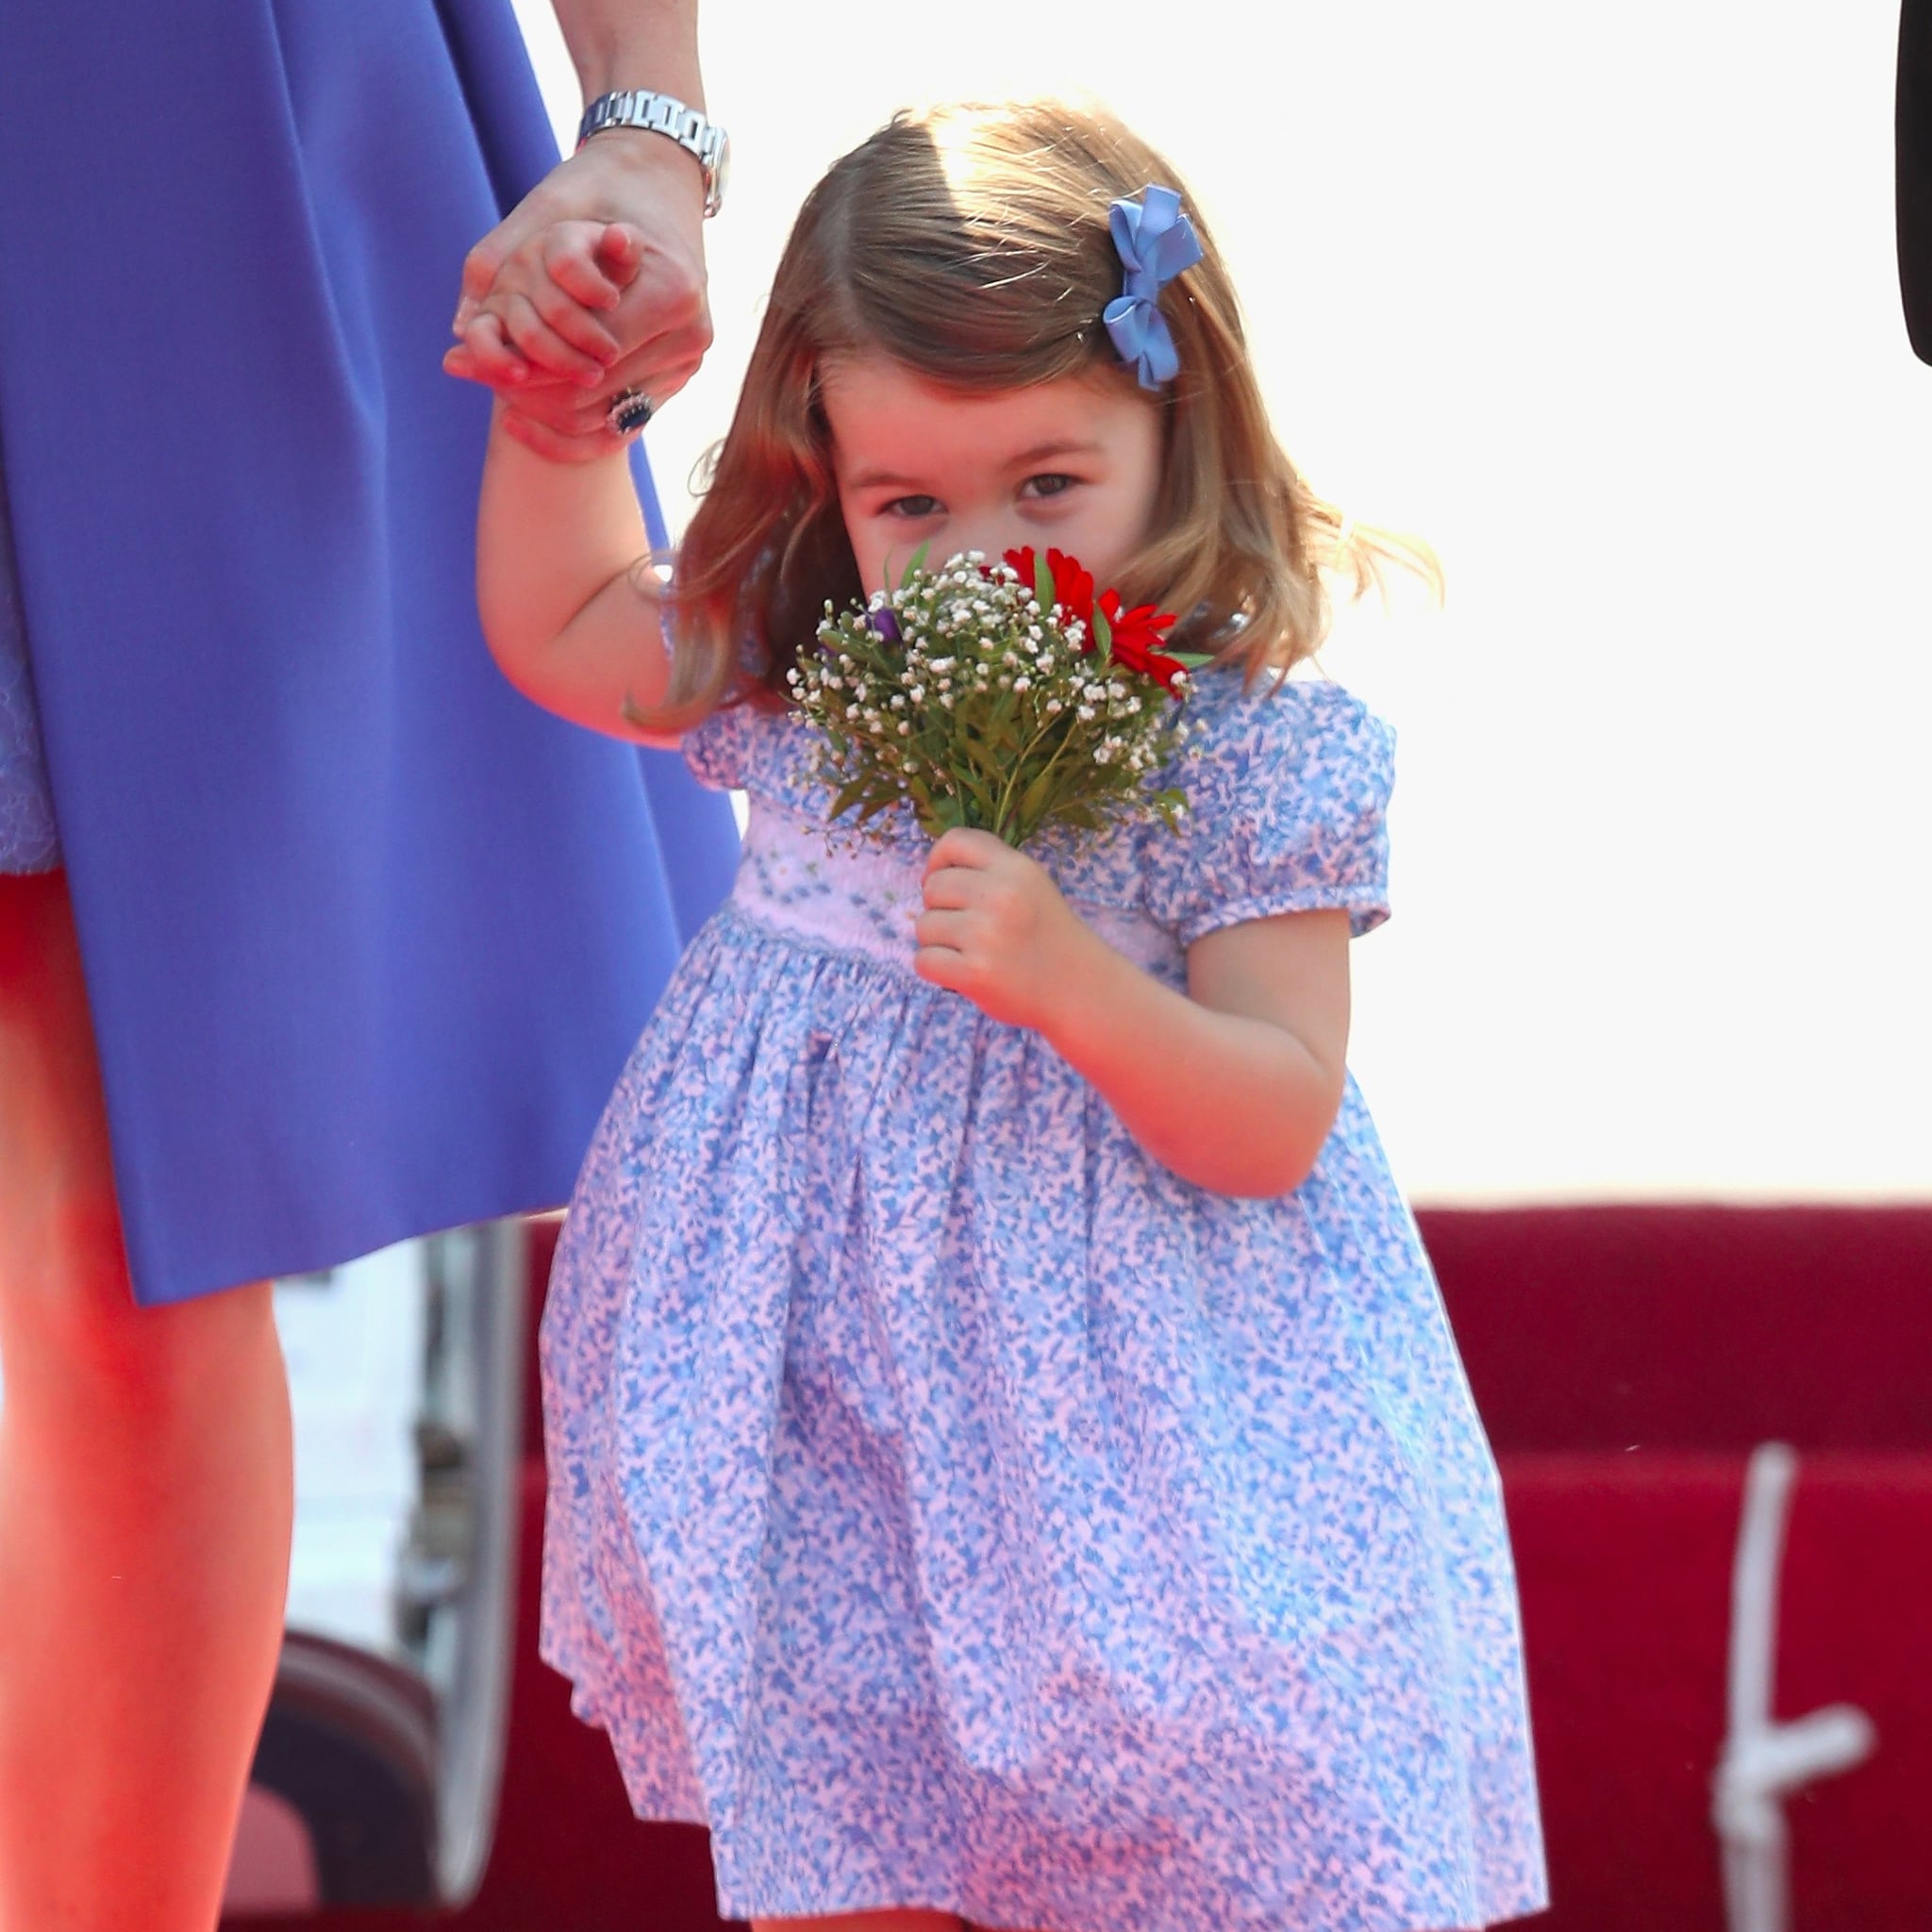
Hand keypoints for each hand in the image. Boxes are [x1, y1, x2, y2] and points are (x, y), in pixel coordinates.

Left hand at [444, 133, 711, 460]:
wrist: (658, 182)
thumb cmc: (601, 188)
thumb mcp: (550, 210)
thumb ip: (502, 262)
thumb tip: (460, 328)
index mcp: (671, 292)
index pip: (591, 354)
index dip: (532, 364)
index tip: (485, 362)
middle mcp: (690, 335)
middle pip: (598, 392)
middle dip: (535, 391)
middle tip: (483, 380)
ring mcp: (689, 361)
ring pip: (605, 418)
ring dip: (548, 412)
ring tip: (500, 397)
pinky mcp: (678, 376)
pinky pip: (621, 425)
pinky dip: (573, 434)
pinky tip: (526, 425)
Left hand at [913, 829, 1095, 1030]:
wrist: (1080, 988)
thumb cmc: (1047, 936)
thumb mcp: (1032, 885)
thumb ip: (990, 870)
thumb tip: (932, 873)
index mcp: (1016, 868)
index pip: (954, 842)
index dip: (937, 862)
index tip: (944, 885)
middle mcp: (1001, 895)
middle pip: (932, 887)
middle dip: (939, 908)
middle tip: (965, 928)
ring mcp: (986, 935)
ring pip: (924, 926)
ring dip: (937, 942)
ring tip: (969, 952)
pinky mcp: (974, 973)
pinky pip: (923, 961)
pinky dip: (936, 970)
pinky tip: (963, 972)